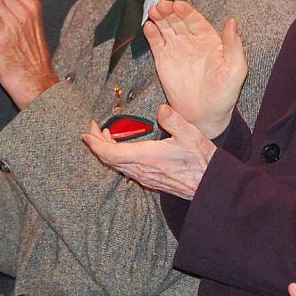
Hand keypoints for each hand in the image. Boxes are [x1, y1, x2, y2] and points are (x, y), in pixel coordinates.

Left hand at [80, 103, 214, 199]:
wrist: (209, 186)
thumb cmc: (201, 160)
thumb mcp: (190, 134)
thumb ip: (173, 119)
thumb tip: (160, 109)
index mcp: (146, 157)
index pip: (110, 153)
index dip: (95, 144)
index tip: (86, 132)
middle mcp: (141, 170)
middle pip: (109, 159)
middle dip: (97, 144)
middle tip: (91, 129)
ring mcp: (145, 177)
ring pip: (117, 165)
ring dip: (107, 150)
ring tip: (104, 135)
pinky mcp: (150, 179)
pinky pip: (126, 169)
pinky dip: (118, 157)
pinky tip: (123, 149)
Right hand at [143, 0, 246, 137]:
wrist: (206, 115)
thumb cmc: (224, 93)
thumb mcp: (236, 68)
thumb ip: (233, 45)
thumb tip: (232, 21)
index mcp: (209, 39)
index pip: (195, 20)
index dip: (186, 11)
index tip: (178, 5)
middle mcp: (191, 41)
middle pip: (178, 20)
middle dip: (169, 11)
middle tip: (162, 5)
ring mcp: (176, 49)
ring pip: (165, 27)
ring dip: (159, 17)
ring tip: (153, 11)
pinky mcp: (163, 60)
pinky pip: (156, 42)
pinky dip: (151, 33)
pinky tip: (148, 27)